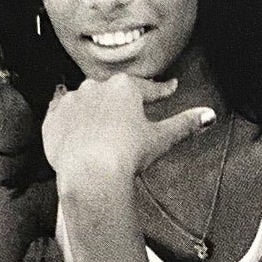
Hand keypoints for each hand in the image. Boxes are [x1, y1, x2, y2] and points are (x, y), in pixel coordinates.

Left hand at [43, 73, 215, 189]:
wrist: (89, 173)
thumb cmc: (124, 154)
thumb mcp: (161, 138)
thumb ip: (185, 123)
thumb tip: (208, 115)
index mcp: (124, 87)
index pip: (148, 88)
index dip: (161, 91)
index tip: (168, 89)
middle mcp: (95, 87)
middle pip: (114, 92)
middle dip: (123, 101)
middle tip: (131, 113)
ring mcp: (71, 102)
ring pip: (86, 100)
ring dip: (95, 109)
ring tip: (102, 125)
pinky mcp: (52, 120)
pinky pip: (62, 115)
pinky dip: (70, 120)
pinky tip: (76, 129)